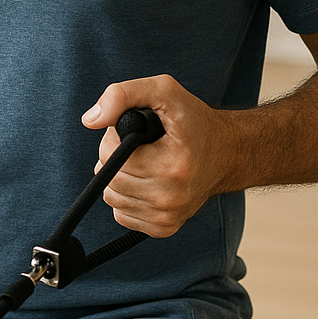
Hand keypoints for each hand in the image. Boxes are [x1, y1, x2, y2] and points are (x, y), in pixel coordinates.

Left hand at [81, 74, 234, 237]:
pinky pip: (121, 213)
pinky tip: (147, 181)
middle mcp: (171, 197)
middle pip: (109, 178)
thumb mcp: (163, 90)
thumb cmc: (193, 121)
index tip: (136, 131)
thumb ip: (122, 95)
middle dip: (115, 157)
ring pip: (112, 197)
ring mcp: (168, 216)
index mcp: (172, 165)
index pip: (111, 155)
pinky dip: (127, 196)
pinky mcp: (163, 228)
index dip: (115, 137)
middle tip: (139, 146)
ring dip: (119, 177)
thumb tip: (90, 120)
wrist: (226, 153)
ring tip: (143, 162)